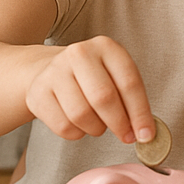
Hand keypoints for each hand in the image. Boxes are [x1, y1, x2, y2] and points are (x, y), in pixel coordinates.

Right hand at [25, 35, 154, 143]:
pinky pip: (63, 126)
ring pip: (81, 115)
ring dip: (96, 129)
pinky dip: (76, 134)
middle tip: (126, 136)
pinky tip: (79, 125)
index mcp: (105, 46)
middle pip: (103, 98)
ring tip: (98, 124)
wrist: (47, 70)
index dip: (140, 112)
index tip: (146, 135)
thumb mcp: (115, 76)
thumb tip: (146, 133)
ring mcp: (55, 71)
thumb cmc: (92, 78)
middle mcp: (79, 53)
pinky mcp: (37, 93)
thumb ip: (132, 100)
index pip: (129, 82)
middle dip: (119, 124)